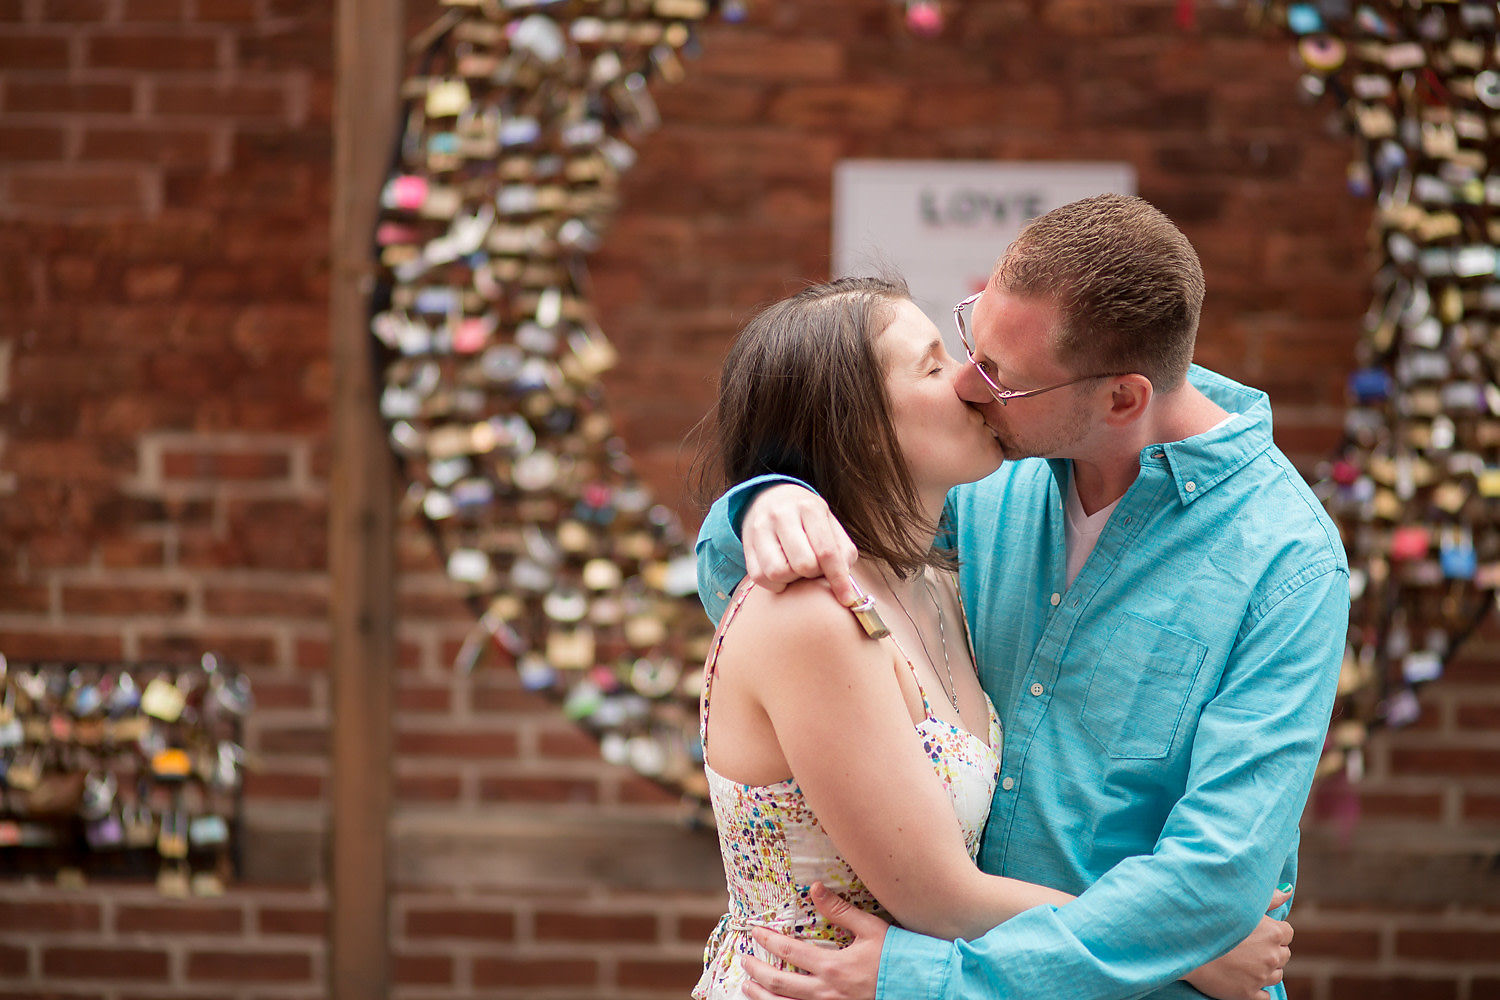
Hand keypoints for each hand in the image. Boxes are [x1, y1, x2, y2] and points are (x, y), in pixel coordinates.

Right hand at [743, 485, 858, 603]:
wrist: (770, 497)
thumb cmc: (806, 517)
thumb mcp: (830, 523)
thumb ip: (843, 549)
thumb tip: (845, 580)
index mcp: (809, 507)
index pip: (827, 551)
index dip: (839, 579)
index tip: (847, 599)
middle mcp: (782, 514)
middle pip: (803, 564)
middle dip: (813, 573)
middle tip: (814, 567)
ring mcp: (760, 528)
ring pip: (778, 572)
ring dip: (792, 579)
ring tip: (796, 568)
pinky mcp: (747, 543)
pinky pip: (759, 577)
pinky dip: (775, 584)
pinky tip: (782, 573)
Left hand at [743, 882, 886, 999]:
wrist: (919, 986)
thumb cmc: (896, 956)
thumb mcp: (870, 928)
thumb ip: (839, 910)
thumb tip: (815, 888)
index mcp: (832, 966)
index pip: (789, 950)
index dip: (768, 940)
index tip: (754, 932)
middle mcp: (826, 991)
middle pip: (779, 983)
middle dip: (756, 971)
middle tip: (744, 961)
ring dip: (762, 996)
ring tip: (747, 987)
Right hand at [1184, 887, 1294, 999]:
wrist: (1184, 943)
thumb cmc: (1210, 919)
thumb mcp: (1240, 904)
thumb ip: (1268, 897)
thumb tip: (1288, 891)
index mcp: (1273, 932)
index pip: (1287, 933)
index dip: (1272, 932)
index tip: (1256, 932)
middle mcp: (1271, 955)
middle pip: (1283, 955)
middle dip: (1269, 951)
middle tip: (1246, 947)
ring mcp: (1261, 976)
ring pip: (1275, 975)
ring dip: (1264, 970)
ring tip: (1242, 961)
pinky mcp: (1248, 994)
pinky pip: (1264, 996)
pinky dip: (1256, 989)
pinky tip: (1241, 978)